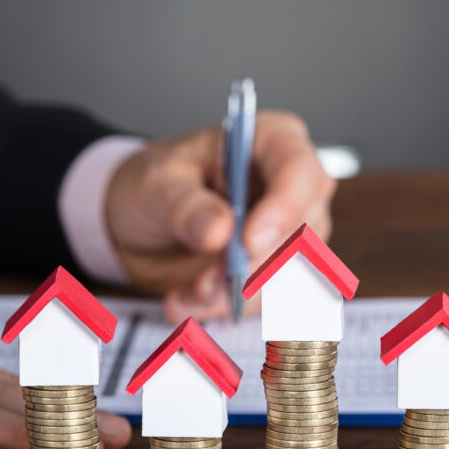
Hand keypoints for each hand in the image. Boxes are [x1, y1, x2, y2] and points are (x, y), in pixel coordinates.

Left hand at [105, 110, 335, 320]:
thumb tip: (218, 230)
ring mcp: (296, 231)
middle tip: (206, 283)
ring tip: (188, 294)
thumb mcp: (156, 185)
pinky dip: (228, 307)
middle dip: (255, 266)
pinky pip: (270, 299)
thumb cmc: (157, 185)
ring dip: (238, 294)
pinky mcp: (283, 270)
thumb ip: (185, 206)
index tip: (249, 242)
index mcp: (271, 141)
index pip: (298, 170)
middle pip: (303, 231)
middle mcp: (295, 186)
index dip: (283, 208)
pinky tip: (189, 301)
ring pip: (290, 273)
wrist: (145, 223)